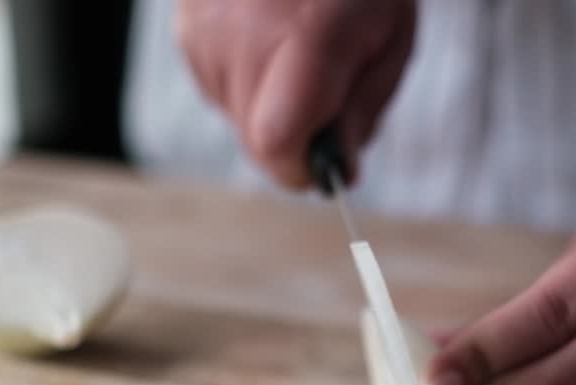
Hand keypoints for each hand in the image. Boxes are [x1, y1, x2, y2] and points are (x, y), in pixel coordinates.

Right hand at [176, 0, 415, 188]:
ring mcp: (204, 28)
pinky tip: (267, 36)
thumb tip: (338, 170)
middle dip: (293, 139)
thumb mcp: (391, 39)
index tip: (323, 164)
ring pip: (234, 116)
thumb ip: (362, 111)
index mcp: (304, 38)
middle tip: (324, 96)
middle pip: (254, 140)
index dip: (301, 167)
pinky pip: (215, 86)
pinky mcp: (185, 24)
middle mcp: (242, 35)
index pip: (276, 143)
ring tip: (297, 50)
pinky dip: (244, 78)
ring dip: (268, 105)